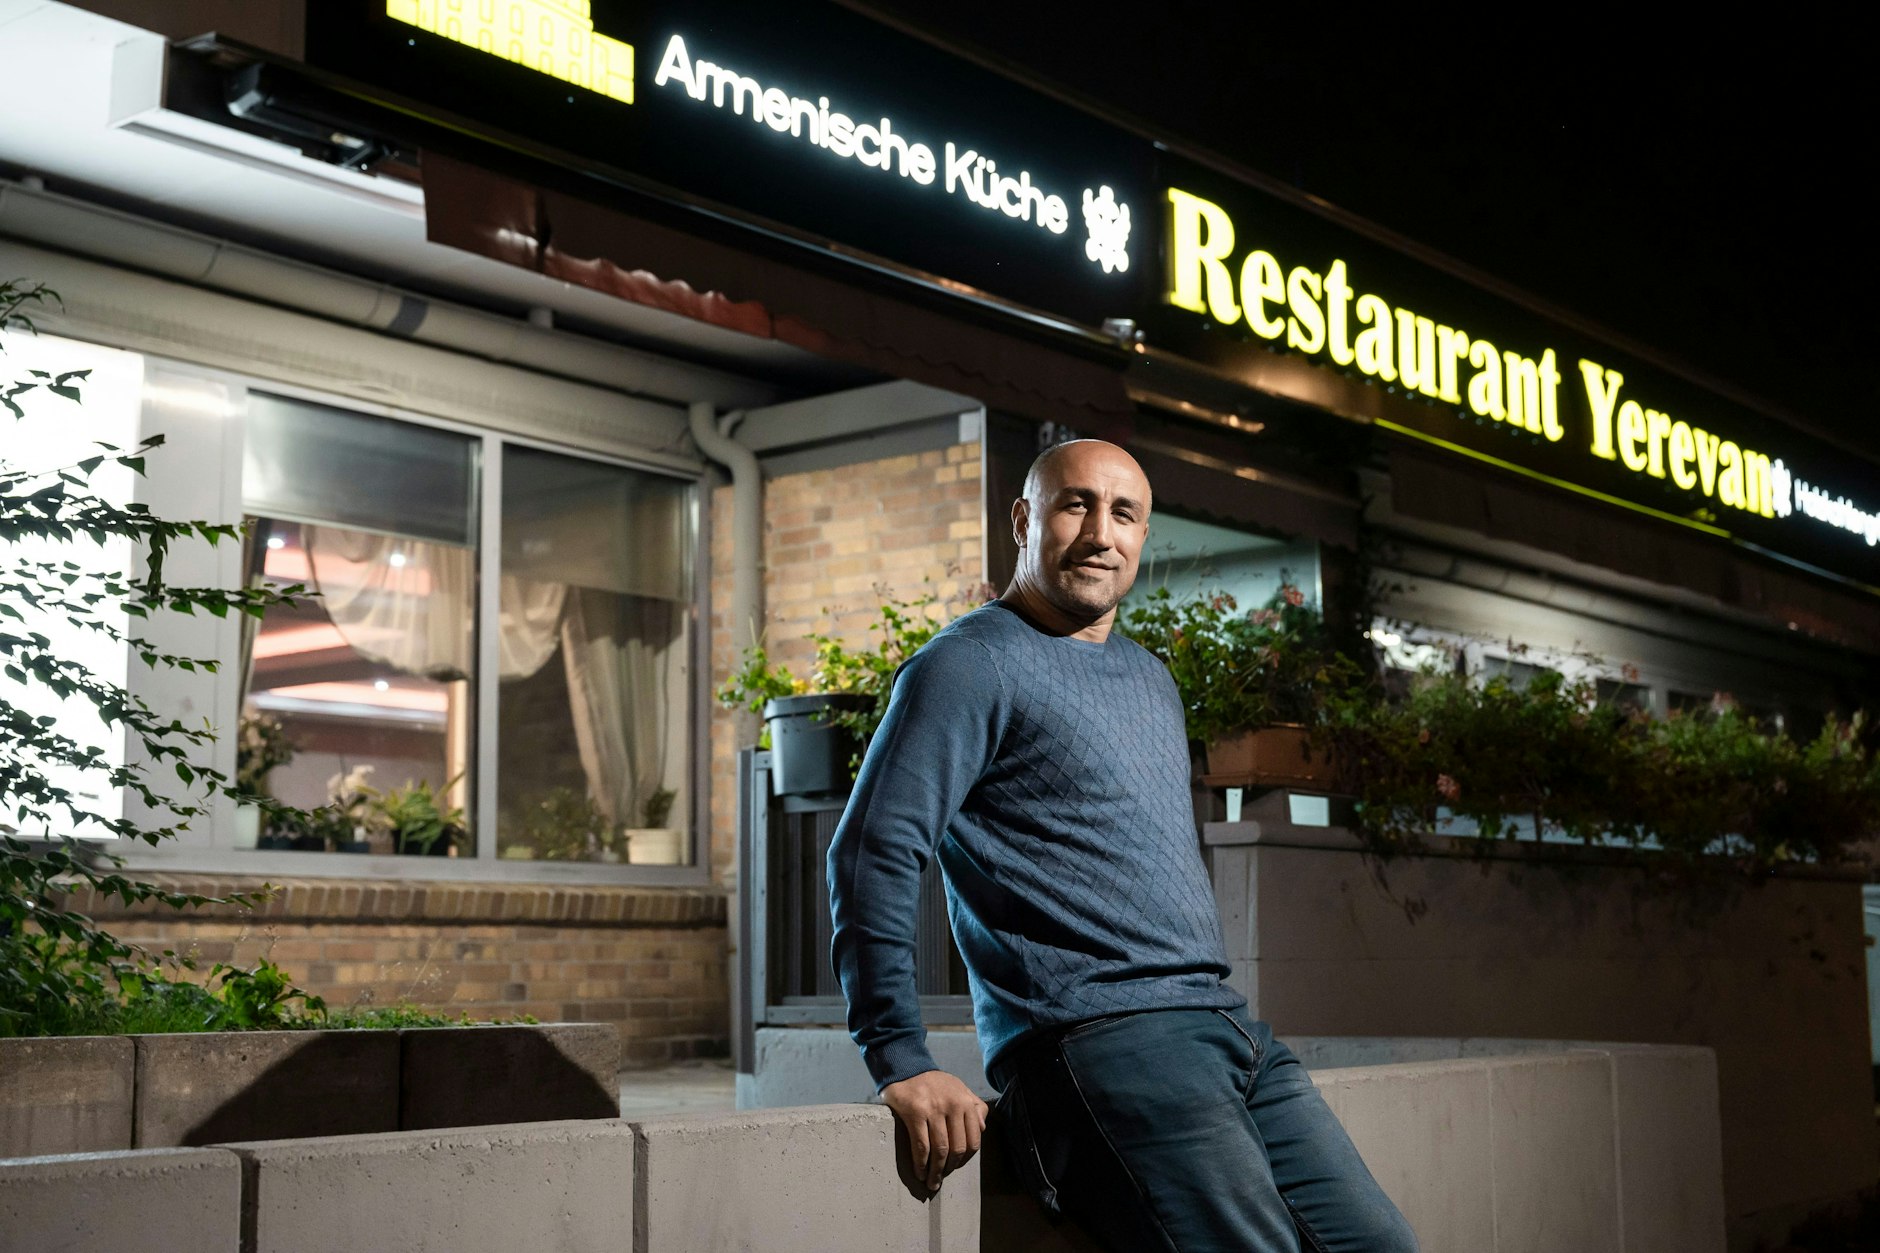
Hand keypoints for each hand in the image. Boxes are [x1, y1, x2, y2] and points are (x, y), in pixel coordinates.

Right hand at [881, 1069, 988, 1192]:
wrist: (906, 1067)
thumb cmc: (934, 1083)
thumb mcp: (959, 1089)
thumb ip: (975, 1106)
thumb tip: (982, 1128)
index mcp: (965, 1102)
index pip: (973, 1140)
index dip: (965, 1159)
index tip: (956, 1167)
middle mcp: (953, 1106)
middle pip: (957, 1148)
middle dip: (950, 1168)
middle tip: (941, 1178)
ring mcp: (934, 1110)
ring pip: (940, 1150)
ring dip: (935, 1172)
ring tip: (931, 1182)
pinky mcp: (915, 1113)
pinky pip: (921, 1146)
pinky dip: (921, 1164)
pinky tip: (919, 1172)